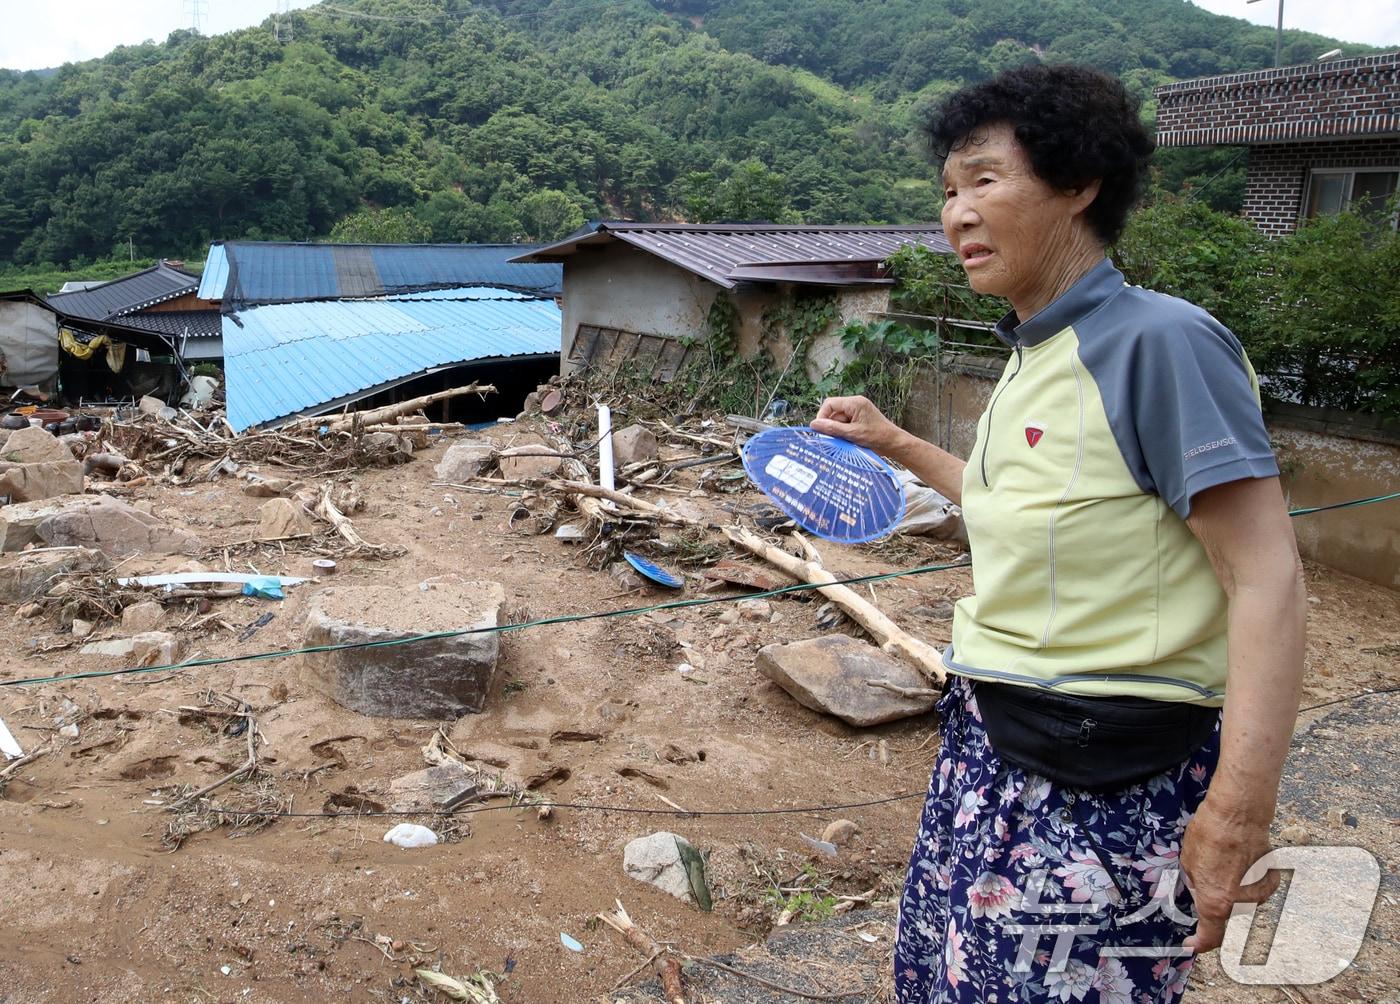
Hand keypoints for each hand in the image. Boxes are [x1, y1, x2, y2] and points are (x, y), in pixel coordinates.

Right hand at [810, 396, 903, 455]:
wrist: (894, 443)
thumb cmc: (877, 437)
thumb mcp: (852, 433)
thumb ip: (832, 428)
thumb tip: (813, 424)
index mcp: (854, 403)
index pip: (829, 404)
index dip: (822, 416)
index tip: (820, 430)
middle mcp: (855, 403)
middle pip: (833, 412)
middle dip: (832, 426)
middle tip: (837, 438)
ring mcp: (858, 411)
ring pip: (838, 420)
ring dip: (839, 431)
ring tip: (848, 440)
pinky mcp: (859, 418)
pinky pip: (845, 423)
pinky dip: (844, 432)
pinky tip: (851, 439)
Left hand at [1179, 795, 1279, 952]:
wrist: (1238, 815)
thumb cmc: (1209, 834)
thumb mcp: (1188, 862)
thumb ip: (1197, 884)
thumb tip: (1200, 889)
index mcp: (1215, 903)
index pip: (1210, 937)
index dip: (1200, 944)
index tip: (1192, 944)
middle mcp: (1240, 904)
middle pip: (1227, 918)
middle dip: (1215, 906)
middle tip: (1207, 883)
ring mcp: (1259, 892)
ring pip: (1242, 902)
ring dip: (1232, 891)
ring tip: (1224, 863)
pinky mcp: (1271, 879)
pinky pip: (1257, 887)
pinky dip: (1249, 879)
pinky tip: (1241, 861)